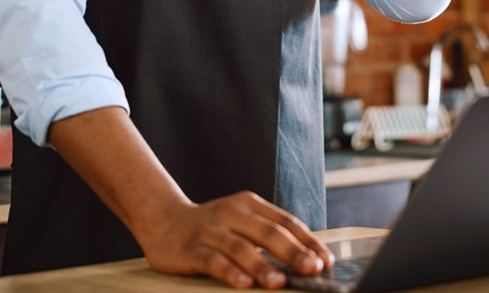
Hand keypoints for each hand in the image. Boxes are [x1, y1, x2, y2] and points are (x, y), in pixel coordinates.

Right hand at [138, 190, 333, 288]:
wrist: (163, 219)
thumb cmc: (212, 226)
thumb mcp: (241, 221)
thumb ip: (267, 235)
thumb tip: (305, 257)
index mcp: (250, 204)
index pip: (285, 222)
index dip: (307, 240)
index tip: (326, 259)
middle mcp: (233, 213)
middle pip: (268, 233)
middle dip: (293, 253)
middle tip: (313, 269)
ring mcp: (211, 229)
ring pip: (241, 248)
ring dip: (263, 266)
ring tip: (280, 283)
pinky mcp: (191, 248)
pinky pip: (213, 260)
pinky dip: (230, 272)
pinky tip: (243, 284)